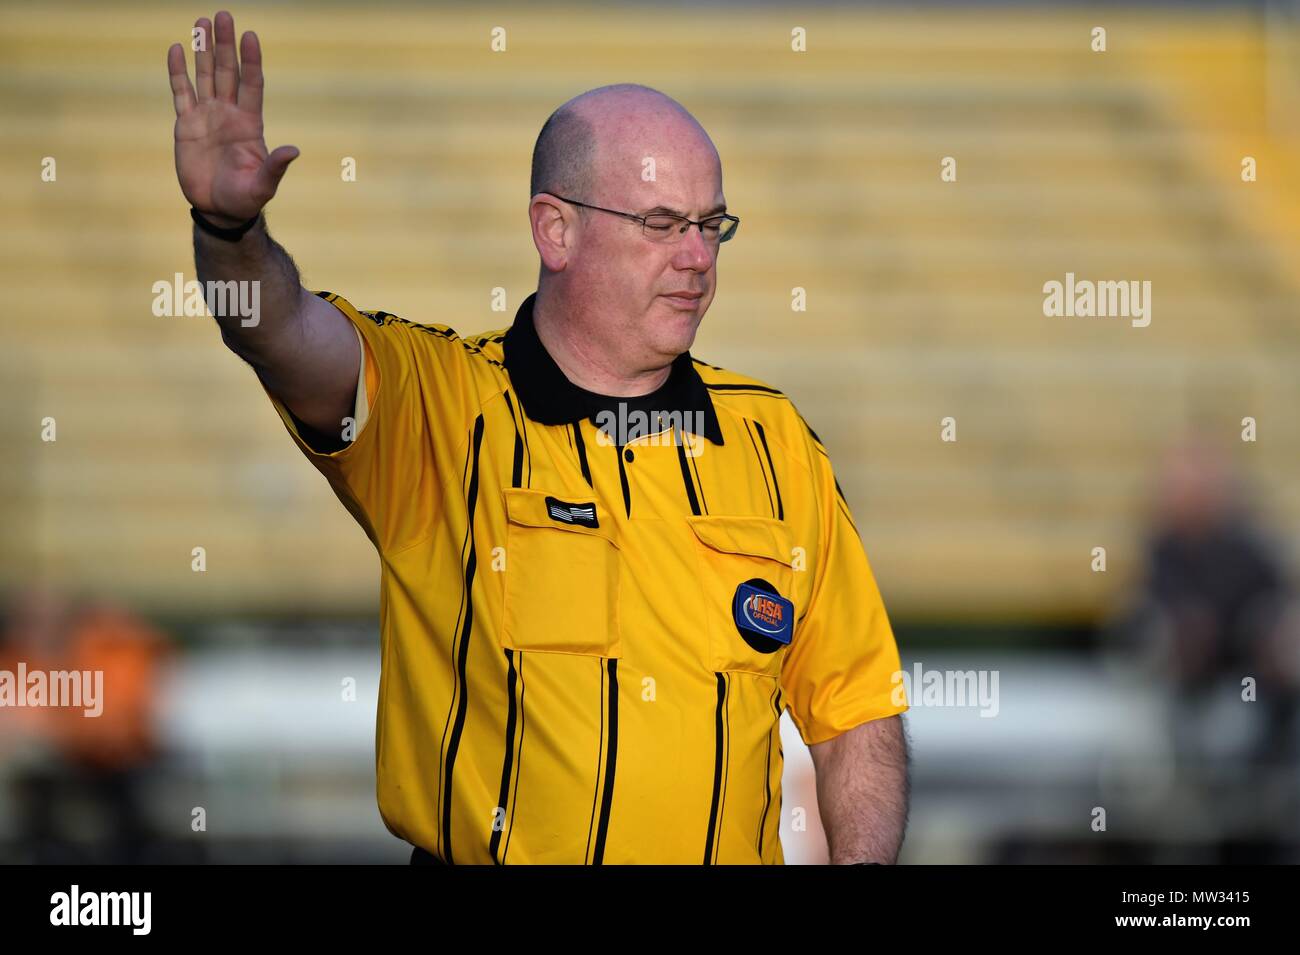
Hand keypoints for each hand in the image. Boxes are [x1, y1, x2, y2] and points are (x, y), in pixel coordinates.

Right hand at [167, 10, 298, 226]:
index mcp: (250, 124)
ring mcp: (207, 116)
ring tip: (201, 22)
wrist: (219, 210)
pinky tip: (176, 49)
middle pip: (228, 71)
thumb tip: (294, 150)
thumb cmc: (245, 199)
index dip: (251, 60)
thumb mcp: (263, 185)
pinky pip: (181, 92)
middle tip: (223, 15)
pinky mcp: (186, 124)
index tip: (251, 35)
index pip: (251, 84)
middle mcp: (229, 114)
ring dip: (203, 50)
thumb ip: (275, 166)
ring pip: (205, 75)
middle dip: (225, 44)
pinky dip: (178, 71)